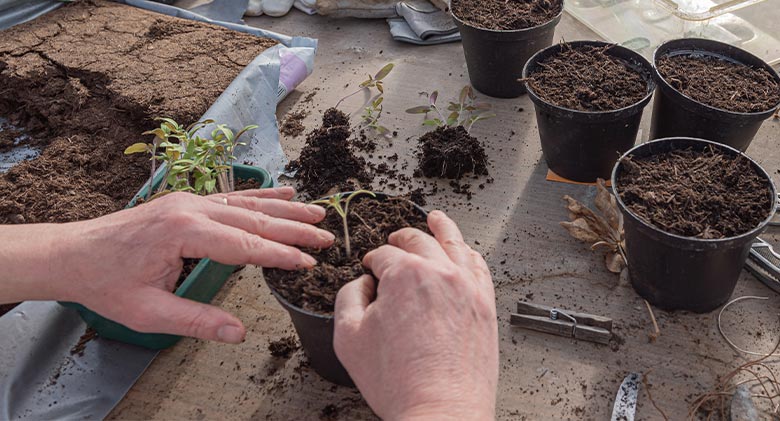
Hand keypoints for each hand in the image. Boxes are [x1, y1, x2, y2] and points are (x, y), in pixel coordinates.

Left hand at [0, 187, 333, 343]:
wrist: (73, 253)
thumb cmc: (107, 283)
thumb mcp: (148, 312)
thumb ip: (196, 321)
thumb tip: (239, 332)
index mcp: (183, 232)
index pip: (245, 245)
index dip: (280, 255)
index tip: (309, 263)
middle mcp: (191, 209)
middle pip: (254, 219)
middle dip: (294, 229)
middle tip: (327, 237)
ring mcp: (190, 200)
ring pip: (248, 203)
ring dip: (286, 208)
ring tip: (318, 211)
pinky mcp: (187, 201)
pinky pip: (232, 196)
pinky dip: (262, 195)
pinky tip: (284, 191)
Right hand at [334, 210, 497, 419]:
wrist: (441, 410)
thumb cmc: (398, 381)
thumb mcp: (348, 337)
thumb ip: (348, 297)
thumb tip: (362, 283)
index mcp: (404, 275)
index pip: (384, 255)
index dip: (373, 261)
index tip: (370, 270)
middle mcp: (440, 273)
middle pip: (418, 241)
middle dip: (401, 239)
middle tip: (394, 242)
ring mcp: (467, 287)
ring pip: (455, 244)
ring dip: (442, 227)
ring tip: (437, 218)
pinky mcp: (486, 305)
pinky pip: (480, 267)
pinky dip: (469, 254)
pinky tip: (465, 252)